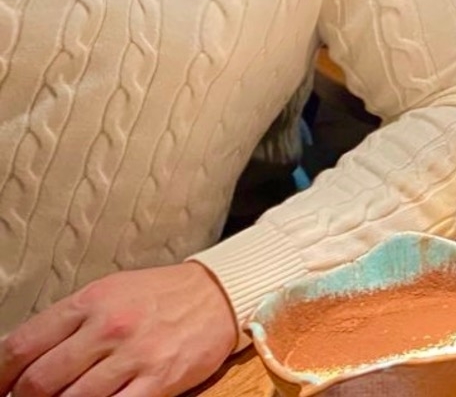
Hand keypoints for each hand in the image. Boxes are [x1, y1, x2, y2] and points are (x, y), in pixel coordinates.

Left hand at [0, 261, 236, 396]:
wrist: (214, 295)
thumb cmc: (157, 296)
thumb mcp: (108, 293)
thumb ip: (68, 324)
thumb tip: (26, 361)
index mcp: (89, 301)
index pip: (23, 344)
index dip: (1, 375)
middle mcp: (106, 327)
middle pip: (40, 380)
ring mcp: (132, 356)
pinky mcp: (157, 382)